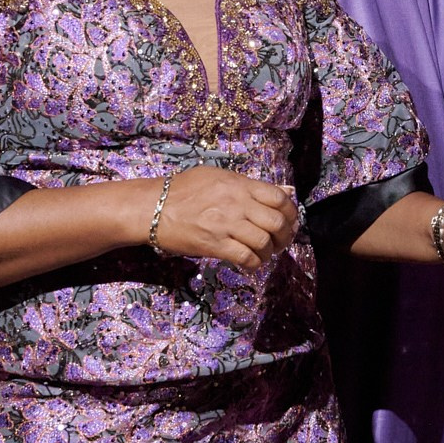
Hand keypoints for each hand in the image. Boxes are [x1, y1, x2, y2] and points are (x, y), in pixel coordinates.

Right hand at [150, 167, 299, 270]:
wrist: (152, 208)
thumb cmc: (183, 190)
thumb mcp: (218, 178)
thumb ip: (249, 185)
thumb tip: (285, 193)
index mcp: (239, 185)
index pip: (279, 197)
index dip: (291, 212)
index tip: (290, 221)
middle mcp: (236, 203)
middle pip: (277, 221)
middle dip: (285, 235)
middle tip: (281, 242)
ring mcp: (226, 224)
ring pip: (264, 242)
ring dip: (270, 252)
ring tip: (266, 254)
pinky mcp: (214, 244)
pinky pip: (246, 257)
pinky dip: (254, 264)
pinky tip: (251, 264)